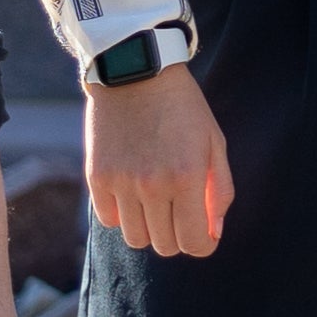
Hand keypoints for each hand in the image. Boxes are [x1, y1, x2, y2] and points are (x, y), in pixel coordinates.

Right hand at [87, 61, 232, 256]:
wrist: (136, 71)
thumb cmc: (182, 107)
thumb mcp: (213, 142)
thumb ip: (220, 190)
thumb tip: (213, 232)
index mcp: (187, 177)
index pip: (195, 243)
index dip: (203, 244)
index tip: (204, 234)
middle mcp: (152, 186)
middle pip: (165, 246)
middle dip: (178, 235)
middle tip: (180, 212)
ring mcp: (121, 183)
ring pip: (136, 238)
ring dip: (149, 228)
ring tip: (155, 202)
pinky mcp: (97, 177)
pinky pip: (109, 220)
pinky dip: (122, 215)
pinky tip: (131, 193)